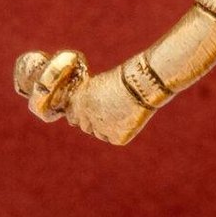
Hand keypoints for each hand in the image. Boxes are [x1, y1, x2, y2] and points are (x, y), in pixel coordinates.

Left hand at [14, 51, 150, 144]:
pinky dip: (122, 130)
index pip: (74, 113)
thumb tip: (77, 107)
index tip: (93, 104)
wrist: (141, 83)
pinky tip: (129, 117)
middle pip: (83, 124)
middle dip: (92, 118)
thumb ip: (91, 96)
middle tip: (109, 107)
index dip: (83, 109)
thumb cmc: (125, 78)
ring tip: (121, 109)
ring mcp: (99, 129)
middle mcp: (83, 118)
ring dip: (106, 125)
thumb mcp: (102, 84)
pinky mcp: (115, 139)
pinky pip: (115, 137)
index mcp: (78, 102)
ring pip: (98, 131)